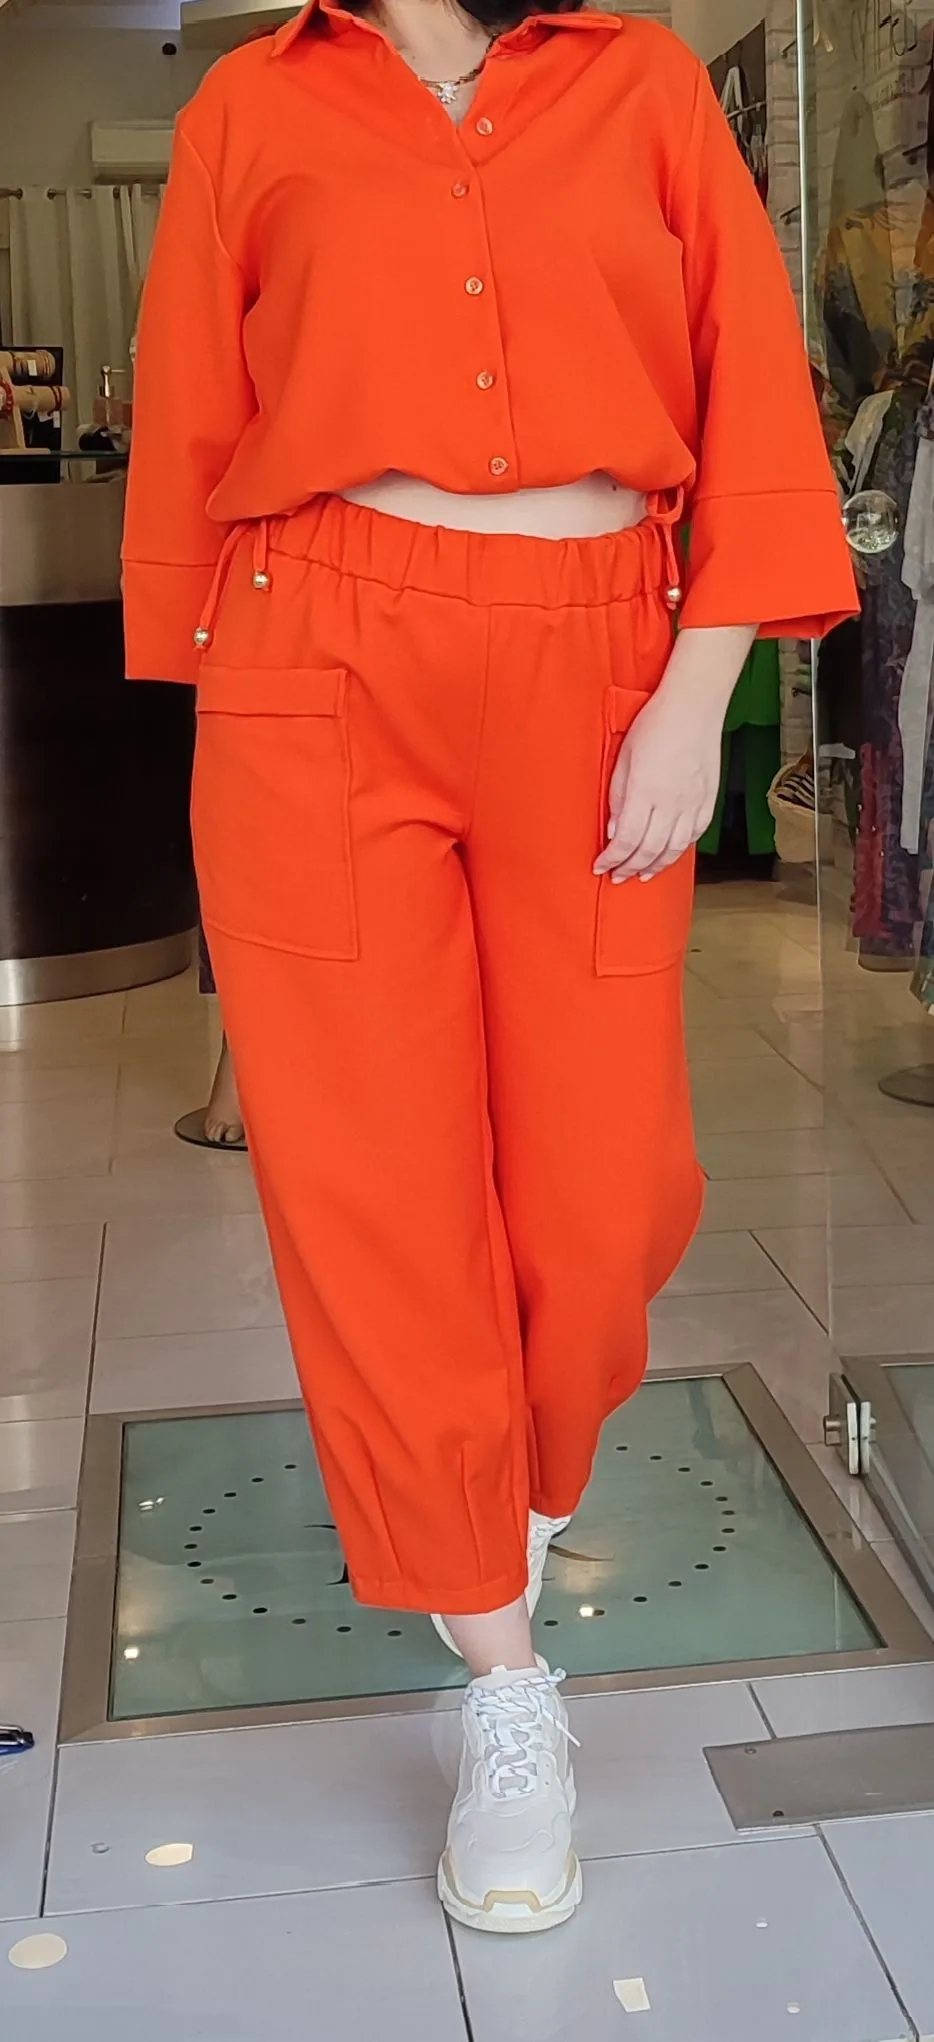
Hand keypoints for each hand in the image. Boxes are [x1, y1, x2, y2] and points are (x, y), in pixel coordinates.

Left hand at [592, 625, 755, 883]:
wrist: (693, 707)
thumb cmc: (655, 725)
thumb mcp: (622, 758)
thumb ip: (617, 797)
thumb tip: (613, 831)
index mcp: (645, 792)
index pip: (626, 840)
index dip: (612, 859)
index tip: (601, 866)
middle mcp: (671, 803)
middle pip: (649, 851)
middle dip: (630, 868)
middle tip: (617, 876)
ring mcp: (692, 803)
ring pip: (673, 850)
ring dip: (655, 867)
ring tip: (641, 875)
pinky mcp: (707, 800)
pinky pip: (693, 836)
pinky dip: (679, 851)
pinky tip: (668, 855)